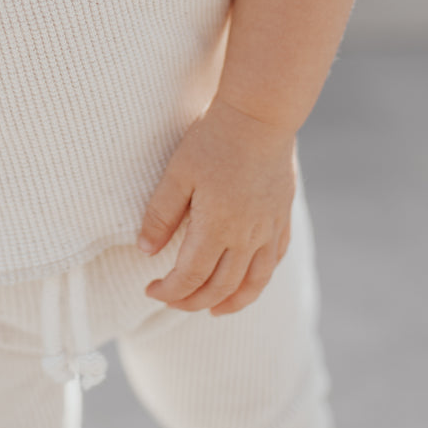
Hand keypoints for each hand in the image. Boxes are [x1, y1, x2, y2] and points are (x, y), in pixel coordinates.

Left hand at [137, 96, 295, 316]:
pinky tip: (248, 282)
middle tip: (172, 301)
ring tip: (214, 311)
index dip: (168, 292)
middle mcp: (246, 236)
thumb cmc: (213, 140)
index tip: (150, 290)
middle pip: (220, 287)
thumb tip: (145, 252)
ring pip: (253, 282)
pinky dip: (259, 279)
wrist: (260, 116)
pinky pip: (274, 260)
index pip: (190, 277)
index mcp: (216, 227)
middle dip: (193, 301)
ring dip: (231, 302)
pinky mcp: (282, 217)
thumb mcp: (177, 174)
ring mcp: (268, 229)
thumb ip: (161, 215)